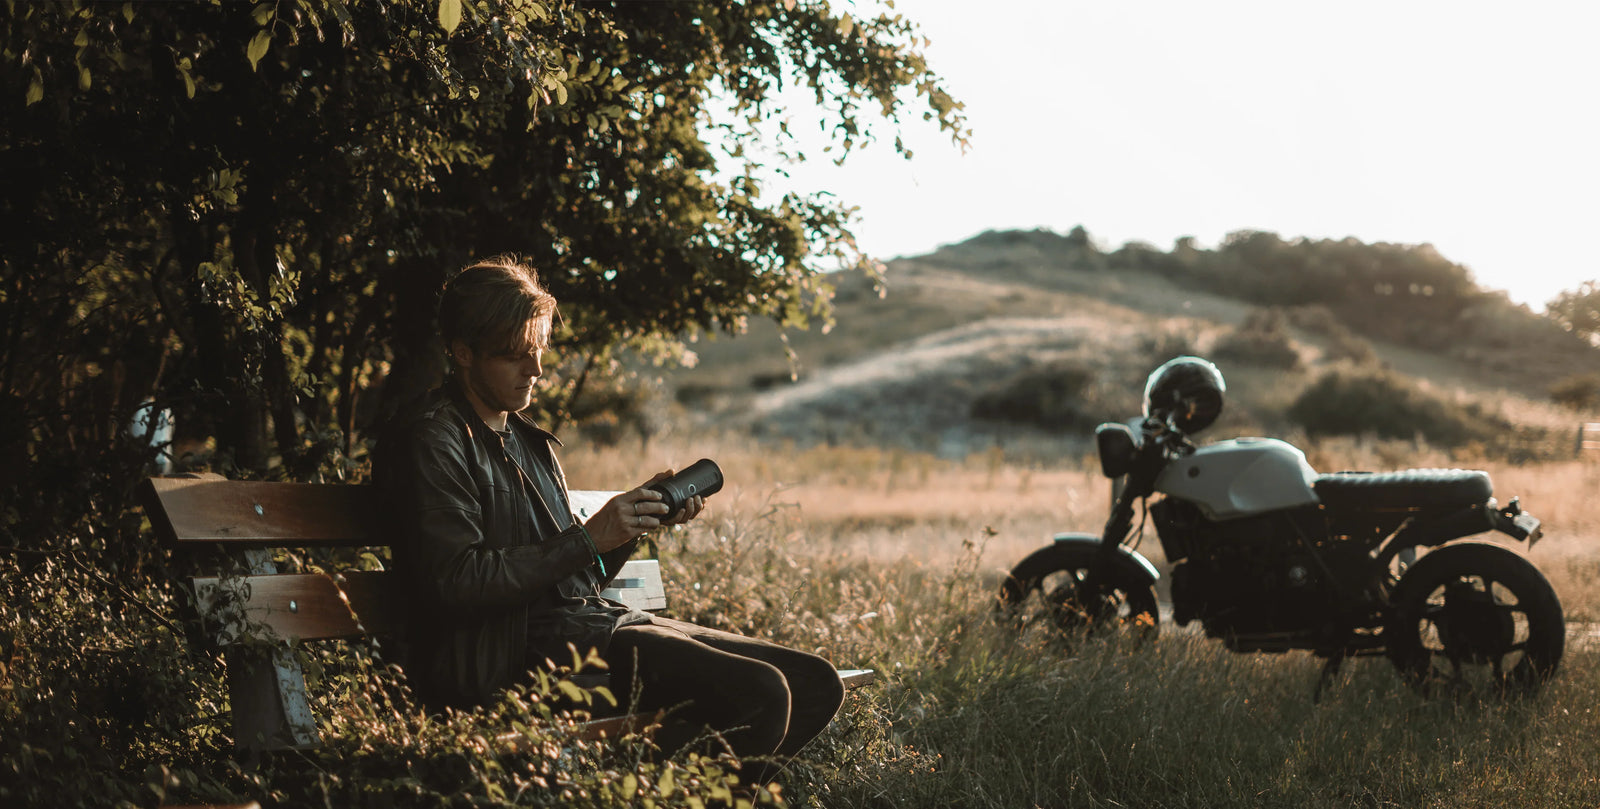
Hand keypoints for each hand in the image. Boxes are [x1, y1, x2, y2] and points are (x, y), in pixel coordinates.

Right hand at [583, 469, 702, 550]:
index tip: (661, 494)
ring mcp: (625, 521)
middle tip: (666, 508)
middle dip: (660, 506)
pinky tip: (651, 527)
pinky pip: (644, 529)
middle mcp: (622, 509)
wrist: (591, 537)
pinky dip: (649, 528)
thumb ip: (628, 499)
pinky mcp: (626, 533)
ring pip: (648, 519)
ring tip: (659, 520)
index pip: (641, 491)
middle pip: (647, 505)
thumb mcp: (613, 505)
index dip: (653, 492)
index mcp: (619, 499)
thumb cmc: (604, 519)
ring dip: (656, 520)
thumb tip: (646, 491)